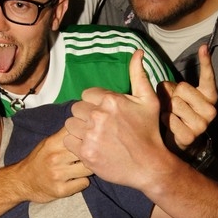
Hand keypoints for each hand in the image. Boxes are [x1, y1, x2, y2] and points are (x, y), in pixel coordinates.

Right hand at [18, 126, 91, 201]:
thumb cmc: (39, 160)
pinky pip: (84, 183)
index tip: (91, 140)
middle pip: (87, 151)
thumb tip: (85, 124)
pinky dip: (82, 182)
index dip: (88, 136)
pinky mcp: (61, 190)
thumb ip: (65, 135)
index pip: (78, 133)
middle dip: (91, 154)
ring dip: (88, 169)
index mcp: (53, 143)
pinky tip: (75, 180)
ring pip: (88, 169)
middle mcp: (55, 157)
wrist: (21, 182)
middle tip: (89, 157)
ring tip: (81, 169)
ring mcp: (58, 174)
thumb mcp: (48, 143)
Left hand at [64, 49, 167, 188]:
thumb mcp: (148, 100)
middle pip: (77, 108)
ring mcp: (91, 135)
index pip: (87, 94)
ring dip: (79, 129)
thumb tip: (137, 52)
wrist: (149, 165)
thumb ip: (139, 75)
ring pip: (70, 124)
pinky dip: (76, 144)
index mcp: (111, 100)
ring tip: (94, 136)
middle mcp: (99, 116)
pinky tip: (91, 146)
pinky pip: (68, 141)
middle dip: (86, 116)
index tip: (106, 114)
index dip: (95, 103)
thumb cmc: (149, 131)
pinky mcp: (85, 152)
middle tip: (100, 126)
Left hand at [157, 43, 216, 151]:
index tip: (203, 47)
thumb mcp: (178, 96)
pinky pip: (169, 118)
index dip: (206, 61)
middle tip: (173, 105)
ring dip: (166, 107)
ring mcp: (202, 124)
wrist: (179, 141)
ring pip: (175, 103)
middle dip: (171, 94)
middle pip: (182, 88)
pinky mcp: (190, 136)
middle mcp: (210, 110)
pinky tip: (168, 125)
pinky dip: (164, 119)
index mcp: (209, 96)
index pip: (208, 77)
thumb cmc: (178, 113)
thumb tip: (162, 83)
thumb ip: (173, 86)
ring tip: (170, 115)